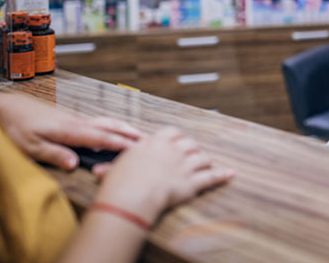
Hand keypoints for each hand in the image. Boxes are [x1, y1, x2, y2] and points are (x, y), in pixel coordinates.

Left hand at [0, 92, 142, 169]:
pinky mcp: (70, 120)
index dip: (120, 144)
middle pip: (109, 126)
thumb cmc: (15, 127)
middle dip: (129, 132)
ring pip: (105, 122)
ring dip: (123, 128)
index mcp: (68, 130)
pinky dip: (112, 126)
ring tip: (138, 134)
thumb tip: (75, 164)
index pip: (100, 138)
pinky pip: (98, 123)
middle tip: (148, 139)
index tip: (137, 148)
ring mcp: (74, 120)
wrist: (6, 108)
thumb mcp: (29, 147)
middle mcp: (76, 123)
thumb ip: (53, 154)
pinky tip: (115, 131)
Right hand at [93, 127, 233, 224]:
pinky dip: (222, 175)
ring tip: (206, 164)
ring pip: (202, 158)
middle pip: (190, 144)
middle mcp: (172, 151)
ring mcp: (184, 166)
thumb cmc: (120, 182)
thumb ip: (111, 166)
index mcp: (155, 143)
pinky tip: (230, 174)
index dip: (177, 137)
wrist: (132, 195)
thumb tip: (98, 170)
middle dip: (192, 149)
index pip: (172, 133)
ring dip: (204, 162)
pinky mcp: (192, 183)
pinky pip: (211, 177)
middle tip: (192, 154)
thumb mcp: (114, 168)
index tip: (177, 141)